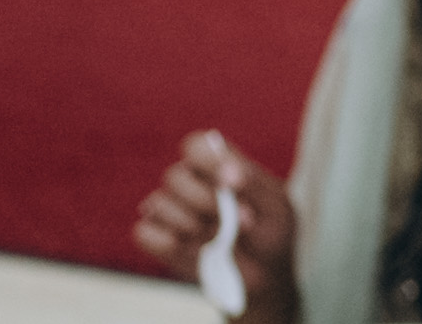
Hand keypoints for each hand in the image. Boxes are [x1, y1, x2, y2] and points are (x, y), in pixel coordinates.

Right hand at [130, 131, 300, 323]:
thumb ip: (254, 187)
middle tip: (237, 219)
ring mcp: (172, 213)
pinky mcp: (159, 241)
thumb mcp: (276, 207)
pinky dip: (166, 241)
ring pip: (158, 203)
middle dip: (204, 198)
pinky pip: (144, 233)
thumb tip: (229, 177)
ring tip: (220, 238)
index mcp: (218, 166)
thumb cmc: (272, 233)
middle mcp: (190, 184)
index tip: (232, 183)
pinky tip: (194, 249)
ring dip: (190, 222)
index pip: (196, 146)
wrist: (264, 276)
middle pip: (175, 176)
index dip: (209, 160)